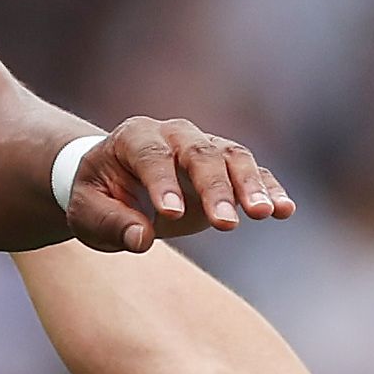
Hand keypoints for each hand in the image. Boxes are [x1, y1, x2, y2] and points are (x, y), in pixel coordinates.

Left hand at [69, 117, 293, 252]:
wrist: (114, 182)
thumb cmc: (96, 196)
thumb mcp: (87, 212)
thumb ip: (110, 223)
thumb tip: (140, 239)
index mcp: (134, 138)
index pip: (151, 156)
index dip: (162, 183)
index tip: (170, 215)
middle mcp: (174, 135)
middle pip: (199, 154)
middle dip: (214, 189)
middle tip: (226, 225)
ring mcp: (204, 147)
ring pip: (233, 157)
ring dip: (250, 186)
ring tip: (266, 214)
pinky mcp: (225, 166)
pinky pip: (252, 172)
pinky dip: (269, 188)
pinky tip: (285, 209)